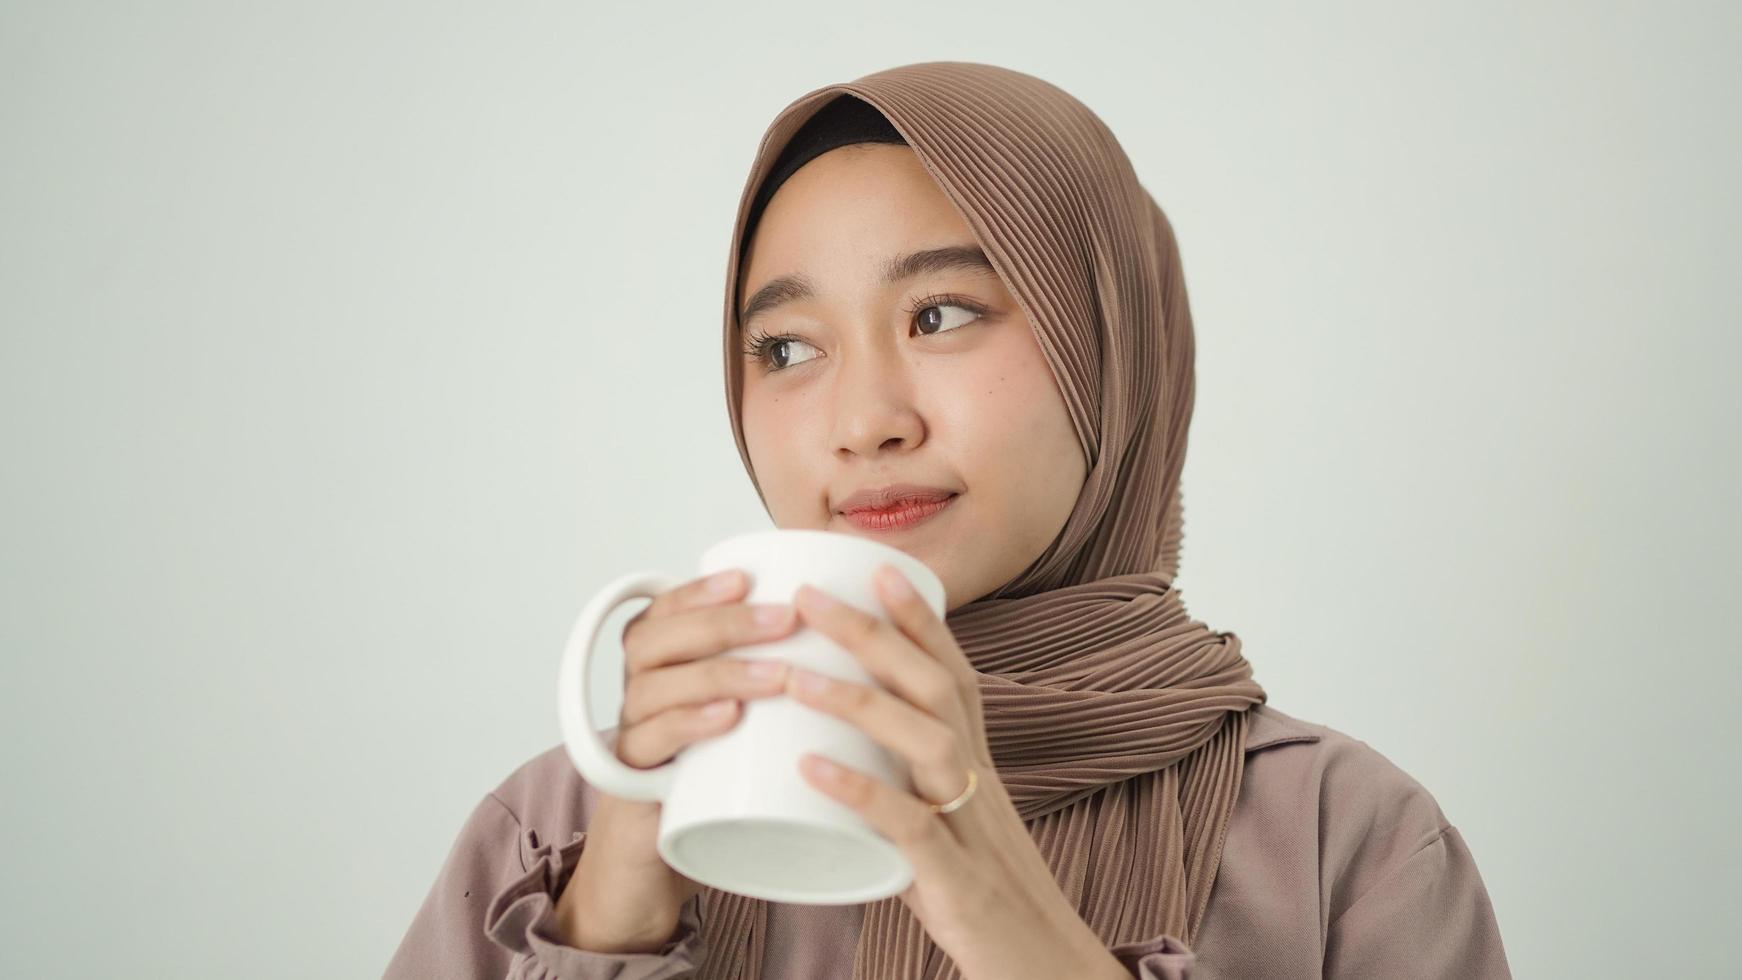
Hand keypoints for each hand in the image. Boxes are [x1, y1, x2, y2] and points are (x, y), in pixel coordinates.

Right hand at [557, 567, 798, 952]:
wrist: (662, 864)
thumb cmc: (718, 780)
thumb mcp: (747, 717)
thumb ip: (777, 671)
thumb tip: (847, 627)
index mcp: (661, 665)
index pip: (666, 609)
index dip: (701, 589)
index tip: (748, 578)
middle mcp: (639, 691)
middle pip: (654, 638)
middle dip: (721, 622)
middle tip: (784, 618)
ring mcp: (632, 736)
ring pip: (653, 686)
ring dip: (718, 672)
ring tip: (775, 674)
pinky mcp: (632, 786)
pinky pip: (646, 746)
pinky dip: (686, 726)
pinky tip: (726, 719)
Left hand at [784, 566, 1127, 979]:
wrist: (1045, 970)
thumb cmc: (984, 898)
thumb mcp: (948, 826)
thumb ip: (902, 787)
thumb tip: (835, 759)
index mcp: (977, 767)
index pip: (954, 672)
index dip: (918, 618)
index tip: (876, 565)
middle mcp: (979, 783)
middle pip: (936, 687)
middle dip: (873, 635)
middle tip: (810, 597)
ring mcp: (970, 828)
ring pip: (926, 742)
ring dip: (859, 701)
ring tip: (793, 676)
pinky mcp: (956, 880)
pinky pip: (909, 828)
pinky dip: (861, 793)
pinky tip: (811, 771)